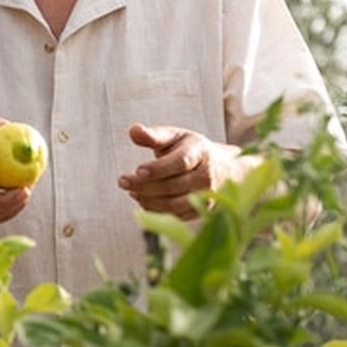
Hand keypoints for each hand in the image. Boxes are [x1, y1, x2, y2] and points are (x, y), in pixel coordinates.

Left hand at [117, 123, 256, 220]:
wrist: (223, 168)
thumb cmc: (191, 150)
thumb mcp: (175, 137)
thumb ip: (154, 136)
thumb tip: (133, 130)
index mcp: (200, 152)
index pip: (180, 162)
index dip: (158, 168)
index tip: (137, 170)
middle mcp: (207, 175)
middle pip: (173, 185)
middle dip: (144, 186)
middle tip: (122, 181)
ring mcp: (206, 196)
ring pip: (174, 204)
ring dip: (148, 200)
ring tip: (131, 191)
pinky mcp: (202, 211)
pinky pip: (176, 215)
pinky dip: (156, 210)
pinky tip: (142, 200)